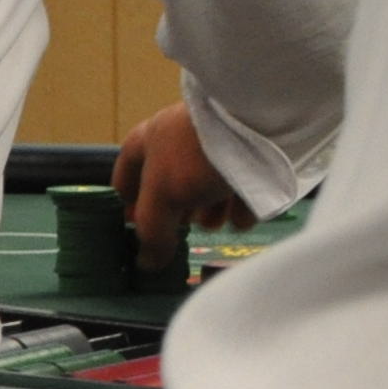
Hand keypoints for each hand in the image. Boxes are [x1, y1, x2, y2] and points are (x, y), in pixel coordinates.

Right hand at [112, 101, 246, 267]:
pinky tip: (242, 219)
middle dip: (178, 212)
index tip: (133, 227)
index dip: (128, 203)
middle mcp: (179, 140)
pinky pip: (240, 186)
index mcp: (148, 141)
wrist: (261, 124)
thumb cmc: (196, 155)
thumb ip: (153, 231)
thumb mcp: (163, 195)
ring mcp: (217, 146)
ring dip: (211, 211)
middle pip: (171, 185)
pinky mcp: (251, 155)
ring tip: (215, 224)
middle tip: (183, 230)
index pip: (126, 176)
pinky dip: (239, 205)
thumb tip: (148, 264)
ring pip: (208, 187)